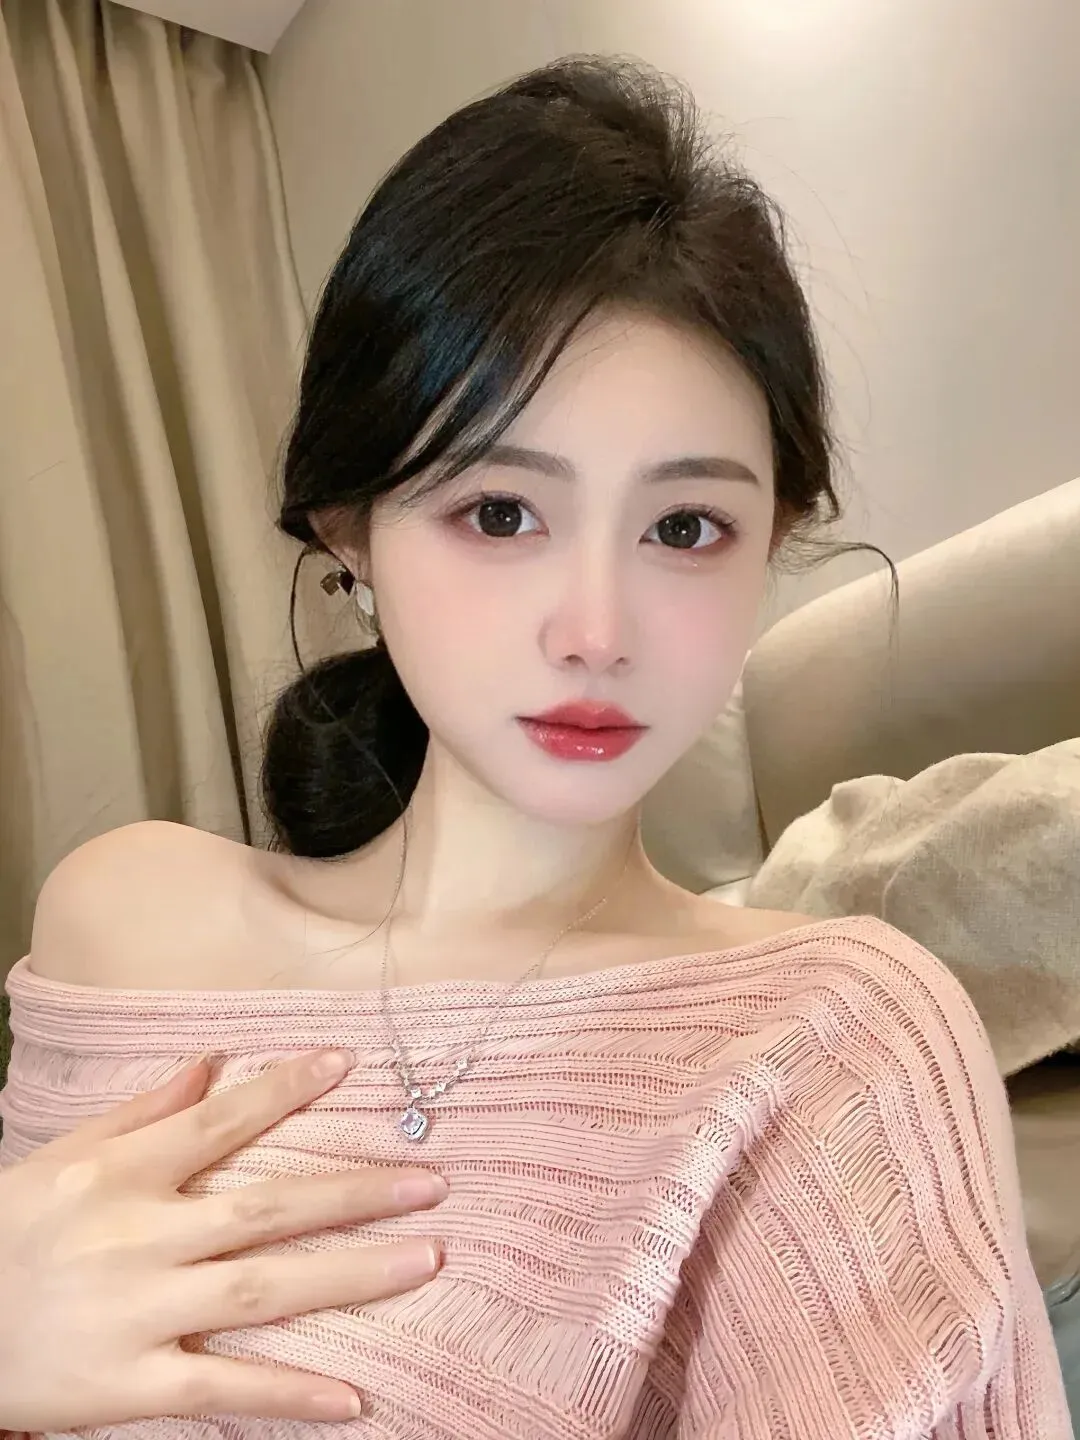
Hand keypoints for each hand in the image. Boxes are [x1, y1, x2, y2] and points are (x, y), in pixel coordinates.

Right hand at [0, 1049, 445, 1429]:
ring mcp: (139, 1313)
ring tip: (425, 1259)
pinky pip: (221, 1391)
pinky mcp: (129, 1386)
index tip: (347, 1063)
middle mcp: (140, 1236)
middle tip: (431, 1183)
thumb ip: (141, 1111)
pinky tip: (353, 1398)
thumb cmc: (6, 1233)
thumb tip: (211, 1061)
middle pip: (266, 1209)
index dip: (284, 1089)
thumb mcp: (62, 1157)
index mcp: (123, 1173)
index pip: (220, 1121)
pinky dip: (288, 1394)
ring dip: (351, 1275)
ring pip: (262, 1291)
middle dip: (354, 1193)